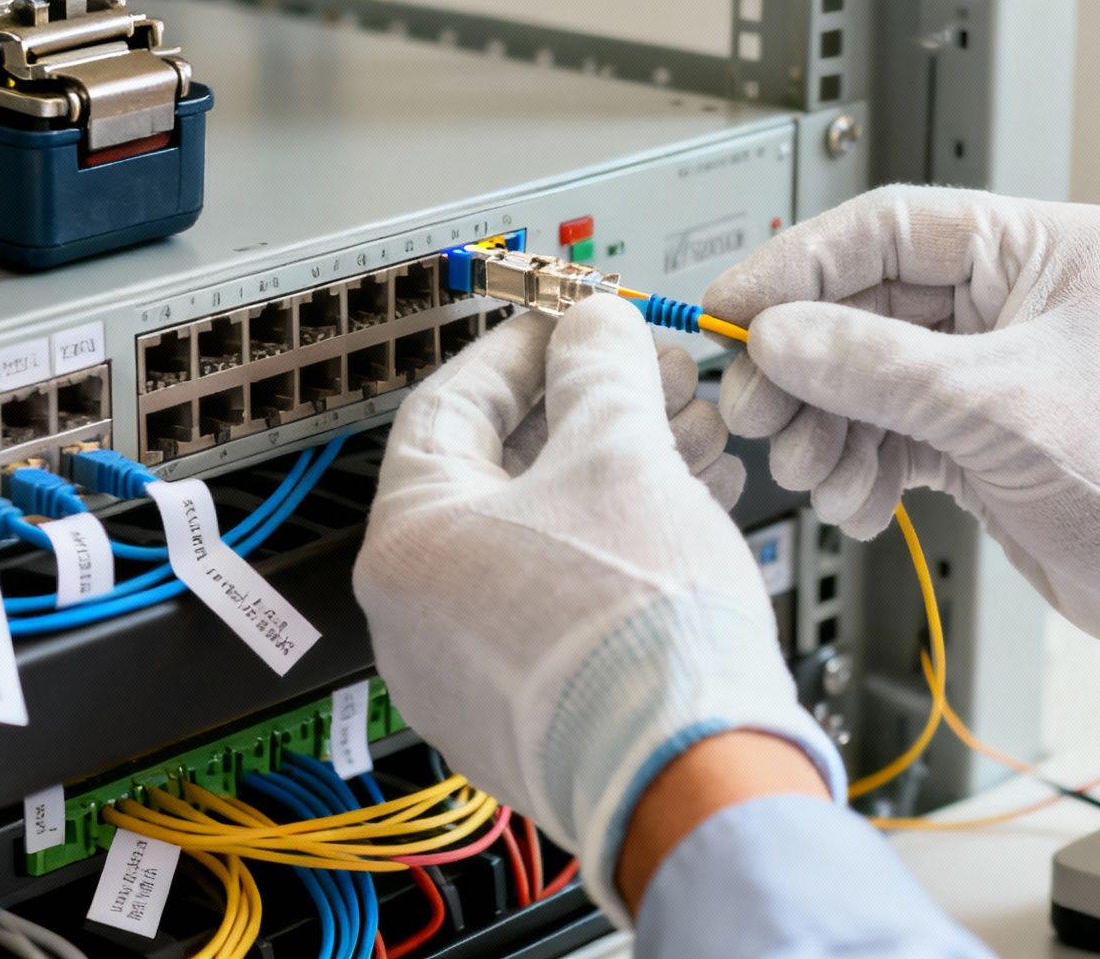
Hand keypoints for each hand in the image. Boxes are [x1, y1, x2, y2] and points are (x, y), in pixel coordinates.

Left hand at [355, 297, 842, 924]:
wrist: (693, 772)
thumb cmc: (638, 632)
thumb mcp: (621, 453)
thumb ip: (600, 368)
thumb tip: (594, 330)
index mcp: (406, 543)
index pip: (450, 405)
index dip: (526, 350)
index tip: (576, 327)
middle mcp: (415, 617)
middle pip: (501, 475)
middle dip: (590, 416)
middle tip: (654, 386)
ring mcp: (467, 676)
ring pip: (538, 541)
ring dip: (615, 480)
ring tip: (692, 450)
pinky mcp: (526, 716)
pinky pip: (558, 605)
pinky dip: (614, 554)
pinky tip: (683, 523)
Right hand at [704, 186, 1099, 701]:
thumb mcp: (997, 407)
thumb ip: (875, 365)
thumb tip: (778, 337)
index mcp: (1039, 250)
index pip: (888, 227)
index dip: (798, 268)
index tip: (735, 312)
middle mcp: (1012, 300)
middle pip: (864, 308)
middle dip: (805, 366)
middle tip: (756, 412)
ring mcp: (992, 371)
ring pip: (866, 377)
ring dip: (827, 428)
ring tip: (816, 471)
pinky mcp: (979, 436)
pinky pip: (888, 434)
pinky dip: (860, 469)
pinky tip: (860, 502)